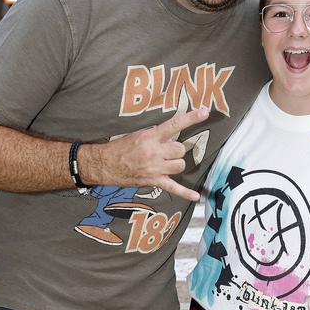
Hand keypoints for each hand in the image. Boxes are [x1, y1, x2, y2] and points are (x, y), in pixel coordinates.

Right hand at [83, 106, 209, 200]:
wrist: (105, 164)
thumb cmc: (121, 147)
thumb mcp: (138, 134)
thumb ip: (157, 135)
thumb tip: (173, 136)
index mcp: (150, 137)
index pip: (175, 125)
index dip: (191, 118)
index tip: (204, 112)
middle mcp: (154, 152)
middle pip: (181, 149)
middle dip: (176, 150)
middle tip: (165, 150)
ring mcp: (155, 168)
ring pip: (180, 165)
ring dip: (176, 163)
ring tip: (165, 162)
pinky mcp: (154, 181)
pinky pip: (173, 188)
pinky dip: (185, 193)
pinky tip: (196, 197)